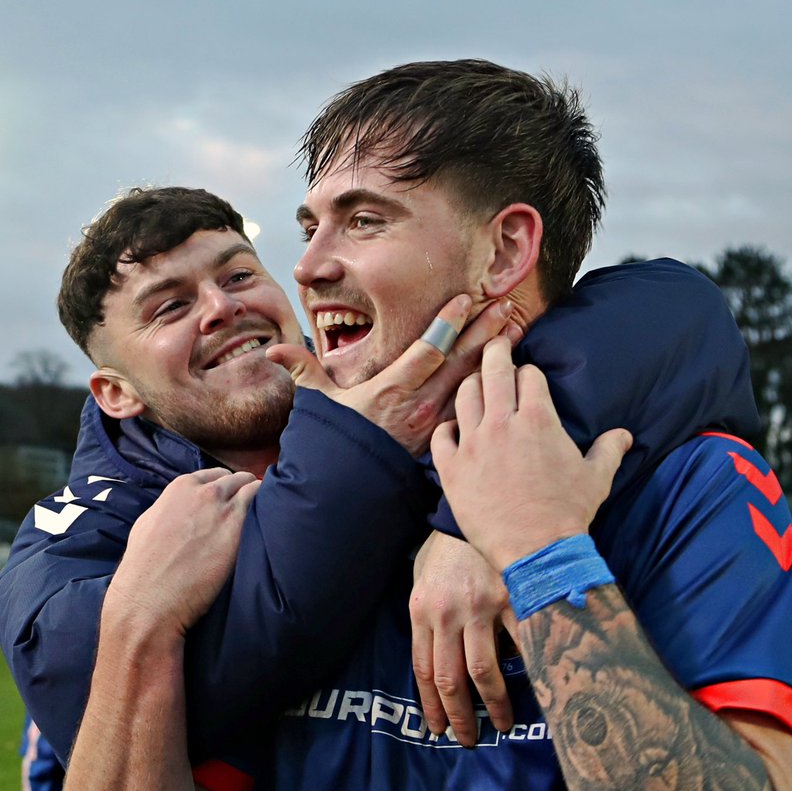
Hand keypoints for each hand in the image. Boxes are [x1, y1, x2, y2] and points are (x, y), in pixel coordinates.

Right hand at [107, 468, 259, 635]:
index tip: (231, 494)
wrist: (152, 596)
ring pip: (253, 488)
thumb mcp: (149, 523)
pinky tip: (269, 519)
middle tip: (250, 502)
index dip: (224, 484)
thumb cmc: (144, 566)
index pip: (213, 474)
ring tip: (265, 507)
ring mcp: (223, 510)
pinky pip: (260, 508)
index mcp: (180, 488)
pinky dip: (267, 509)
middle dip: (244, 487)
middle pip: (236, 479)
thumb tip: (183, 509)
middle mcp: (204, 493)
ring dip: (258, 495)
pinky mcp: (238, 531)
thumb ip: (171, 508)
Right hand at [266, 296, 520, 456]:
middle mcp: (418, 405)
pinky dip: (489, 388)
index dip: (447, 323)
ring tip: (515, 330)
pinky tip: (506, 375)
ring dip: (494, 357)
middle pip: (458, 363)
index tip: (466, 299)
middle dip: (483, 333)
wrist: (352, 492)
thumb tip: (275, 353)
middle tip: (505, 305)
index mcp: (392, 390)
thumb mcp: (321, 406)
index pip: (427, 350)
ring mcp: (434, 424)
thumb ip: (305, 372)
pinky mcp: (443, 438)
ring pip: (470, 384)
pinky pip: (471, 409)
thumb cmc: (338, 444)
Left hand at [409, 532, 518, 746]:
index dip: (431, 704)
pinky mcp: (513, 598)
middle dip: (458, 714)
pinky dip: (526, 670)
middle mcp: (447, 613)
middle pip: (450, 678)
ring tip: (501, 725)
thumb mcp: (423, 576)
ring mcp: (482, 607)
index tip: (438, 729)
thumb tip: (431, 651)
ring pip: (483, 670)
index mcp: (422, 609)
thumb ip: (426, 614)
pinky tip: (532, 690)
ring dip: (492, 704)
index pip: (424, 670)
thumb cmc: (451, 546)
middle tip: (467, 739)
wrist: (481, 509)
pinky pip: (520, 644)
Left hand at [431, 342, 631, 571]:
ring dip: (471, 384)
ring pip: (464, 396)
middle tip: (495, 345)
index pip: (529, 376)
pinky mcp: (452, 469)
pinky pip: (441, 435)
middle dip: (496, 352)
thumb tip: (624, 435)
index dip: (530, 373)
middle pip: (494, 370)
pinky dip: (447, 427)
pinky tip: (453, 429)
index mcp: (539, 419)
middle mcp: (502, 424)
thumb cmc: (568, 513)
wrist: (536, 550)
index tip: (529, 377)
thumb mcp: (597, 478)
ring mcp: (473, 445)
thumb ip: (609, 450)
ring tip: (474, 383)